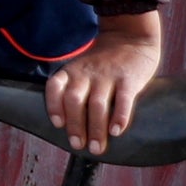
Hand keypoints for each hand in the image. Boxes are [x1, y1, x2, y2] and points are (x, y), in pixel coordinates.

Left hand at [45, 12, 164, 154]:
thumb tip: (67, 126)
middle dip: (75, 126)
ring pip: (98, 104)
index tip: (58, 124)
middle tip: (79, 145)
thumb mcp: (80, 69)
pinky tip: (117, 131)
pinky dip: (120, 116)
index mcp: (71, 71)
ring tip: (97, 147)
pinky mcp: (129, 79)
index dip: (54, 105)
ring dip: (96, 128)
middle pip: (75, 100)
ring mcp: (108, 75)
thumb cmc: (102, 63)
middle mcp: (86, 73)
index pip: (55, 87)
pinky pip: (124, 99)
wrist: (131, 38)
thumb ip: (73, 89)